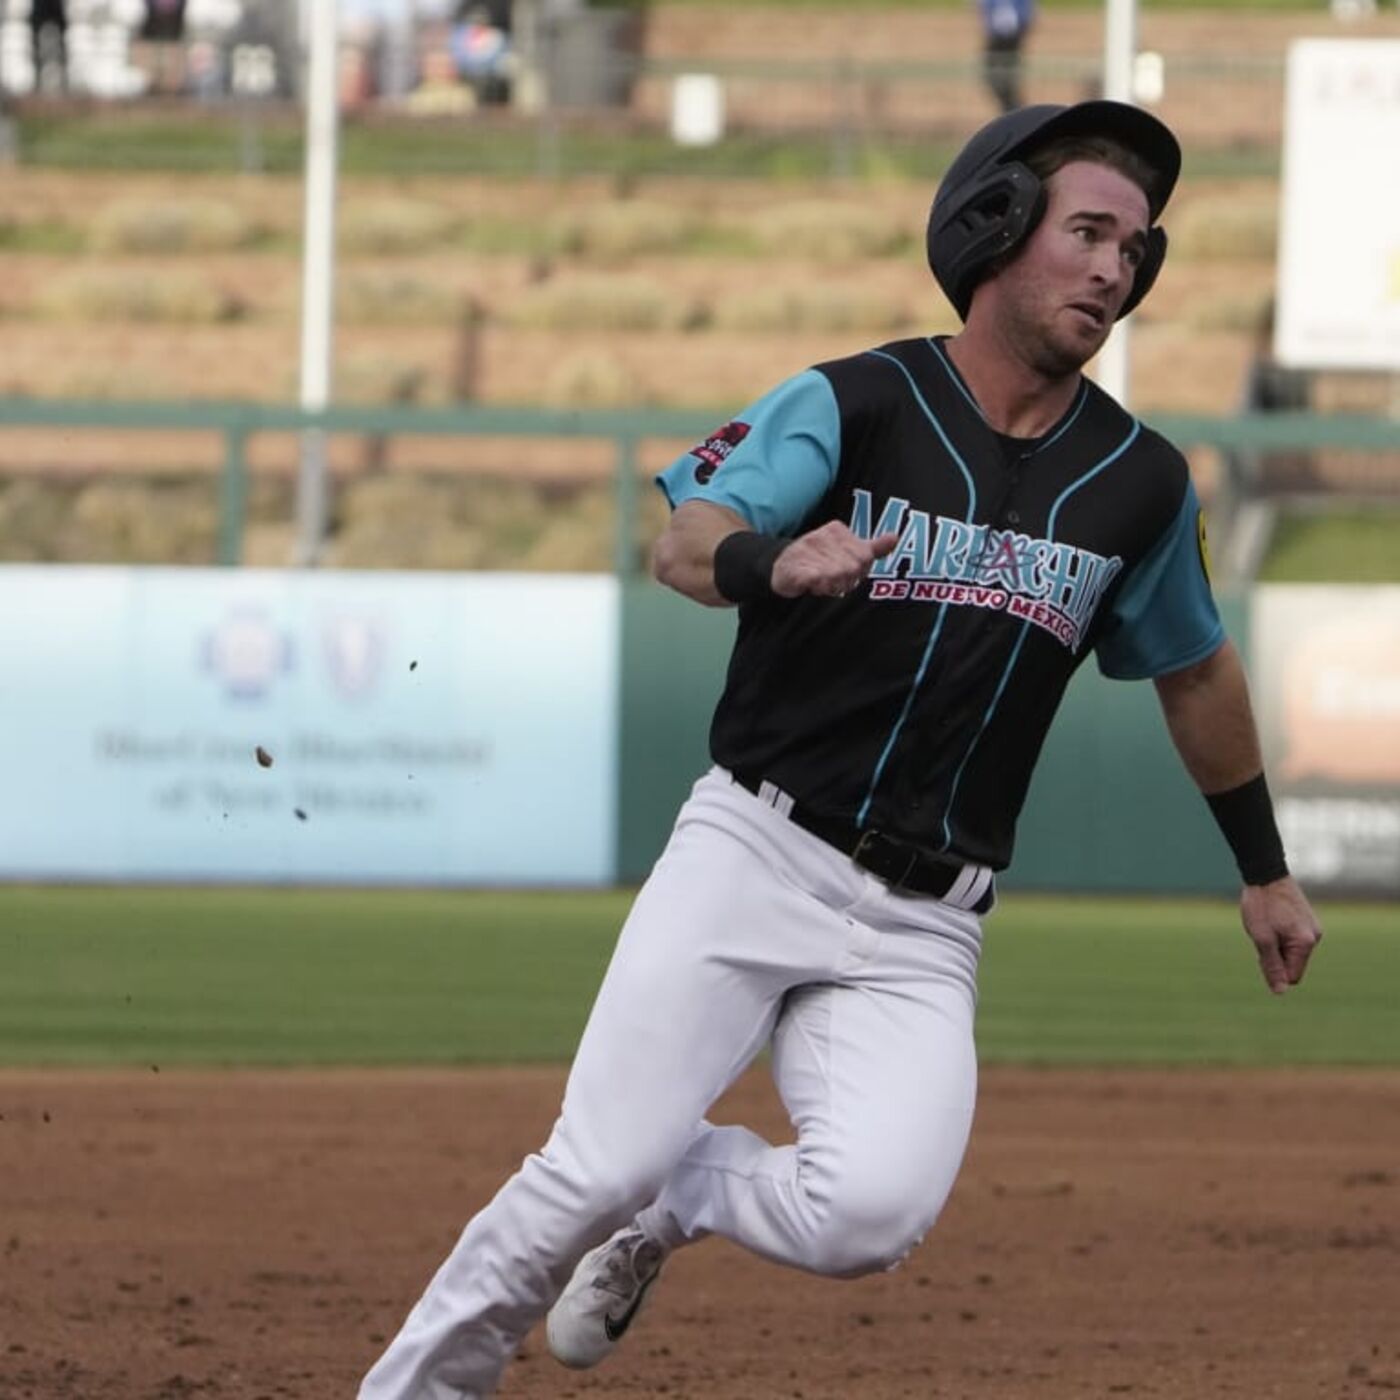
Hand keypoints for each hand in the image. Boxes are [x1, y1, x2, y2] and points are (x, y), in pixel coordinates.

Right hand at [770, 522, 899, 598]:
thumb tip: (895, 537)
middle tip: (832, 580)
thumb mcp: (848, 550)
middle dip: (846, 580)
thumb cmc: (818, 560)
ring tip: (821, 582)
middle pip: (853, 567)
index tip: (844, 573)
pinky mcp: (795, 566)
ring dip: (831, 586)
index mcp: (837, 530)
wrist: (780, 567)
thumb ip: (873, 547)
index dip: (858, 572)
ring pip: (837, 575)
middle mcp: (822, 536)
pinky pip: (817, 579)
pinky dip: (819, 586)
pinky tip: (813, 585)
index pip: (865, 557)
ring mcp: (807, 549)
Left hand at [1239, 876, 1321, 994]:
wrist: (1265, 874)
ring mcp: (1312, 928)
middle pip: (1293, 964)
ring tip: (1266, 924)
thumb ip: (1272, 966)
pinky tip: (1270, 920)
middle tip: (1261, 935)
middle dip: (1274, 956)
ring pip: (1291, 951)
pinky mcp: (1307, 920)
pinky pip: (1293, 939)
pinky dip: (1279, 935)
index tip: (1260, 952)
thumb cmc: (1261, 905)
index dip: (1273, 970)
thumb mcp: (1261, 938)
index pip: (1292, 976)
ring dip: (1275, 945)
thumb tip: (1280, 992)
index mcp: (1305, 943)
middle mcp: (1315, 937)